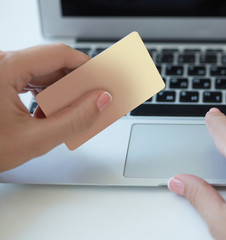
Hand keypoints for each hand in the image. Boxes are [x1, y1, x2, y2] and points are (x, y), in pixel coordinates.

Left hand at [0, 44, 110, 170]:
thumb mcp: (34, 139)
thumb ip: (74, 120)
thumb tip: (100, 101)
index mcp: (4, 69)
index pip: (58, 54)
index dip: (87, 66)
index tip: (103, 79)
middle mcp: (0, 64)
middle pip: (52, 64)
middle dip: (76, 83)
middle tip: (94, 99)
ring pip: (42, 73)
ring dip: (61, 92)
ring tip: (73, 112)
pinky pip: (30, 81)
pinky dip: (46, 96)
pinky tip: (50, 114)